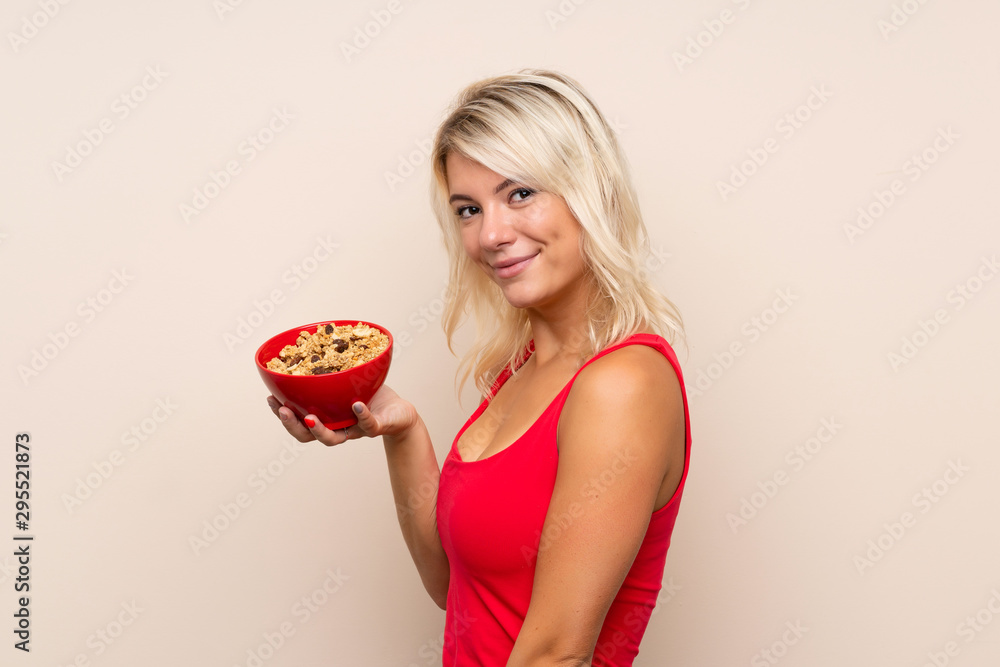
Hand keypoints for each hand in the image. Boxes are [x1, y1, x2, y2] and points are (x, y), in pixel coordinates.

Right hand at [266, 384, 417, 446]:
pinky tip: (357, 405)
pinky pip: (368, 425)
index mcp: (326, 417)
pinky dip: (362, 416)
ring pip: (333, 439)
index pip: (298, 421)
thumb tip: (311, 341)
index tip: (270, 399)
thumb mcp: (349, 379)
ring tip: (311, 418)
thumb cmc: (371, 395)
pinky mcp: (377, 427)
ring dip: (319, 430)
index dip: (283, 414)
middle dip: (292, 425)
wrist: (400, 413)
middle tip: (283, 410)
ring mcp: (355, 430)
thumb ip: (332, 369)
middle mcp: (337, 428)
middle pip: (308, 436)